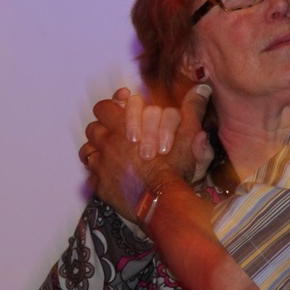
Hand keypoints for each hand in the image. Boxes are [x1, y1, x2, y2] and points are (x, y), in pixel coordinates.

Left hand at [84, 85, 211, 217]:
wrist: (163, 201)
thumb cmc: (173, 168)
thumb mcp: (187, 135)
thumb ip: (192, 110)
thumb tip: (201, 89)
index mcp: (123, 126)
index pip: (105, 107)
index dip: (112, 106)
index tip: (119, 106)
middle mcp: (108, 142)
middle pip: (94, 127)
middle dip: (102, 127)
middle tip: (114, 131)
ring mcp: (101, 164)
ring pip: (89, 147)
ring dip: (98, 147)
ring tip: (110, 151)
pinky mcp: (100, 184)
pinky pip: (89, 171)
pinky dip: (96, 169)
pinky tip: (107, 170)